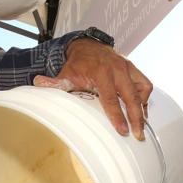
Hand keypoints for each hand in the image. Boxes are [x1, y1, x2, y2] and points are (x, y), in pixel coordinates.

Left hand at [34, 38, 152, 139]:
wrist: (88, 46)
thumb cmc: (77, 65)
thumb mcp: (66, 74)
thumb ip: (55, 83)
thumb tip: (37, 84)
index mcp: (101, 73)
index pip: (110, 98)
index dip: (117, 116)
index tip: (123, 131)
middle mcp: (117, 69)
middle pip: (131, 97)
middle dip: (136, 118)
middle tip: (138, 136)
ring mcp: (127, 68)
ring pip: (141, 90)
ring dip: (142, 109)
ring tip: (141, 125)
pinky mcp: (134, 68)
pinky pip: (145, 84)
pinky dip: (144, 98)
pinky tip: (141, 110)